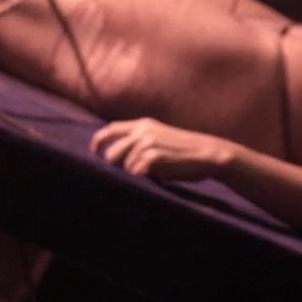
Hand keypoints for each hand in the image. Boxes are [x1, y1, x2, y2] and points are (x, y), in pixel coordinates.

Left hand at [91, 118, 238, 181]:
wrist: (207, 153)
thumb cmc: (183, 149)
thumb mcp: (160, 135)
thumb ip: (138, 139)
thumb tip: (113, 154)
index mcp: (143, 124)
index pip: (110, 130)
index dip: (98, 142)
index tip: (94, 152)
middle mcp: (141, 132)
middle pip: (112, 153)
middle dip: (117, 166)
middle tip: (133, 171)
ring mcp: (146, 145)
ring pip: (125, 166)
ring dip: (136, 172)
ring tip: (156, 169)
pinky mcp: (152, 158)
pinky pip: (137, 174)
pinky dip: (145, 177)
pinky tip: (161, 172)